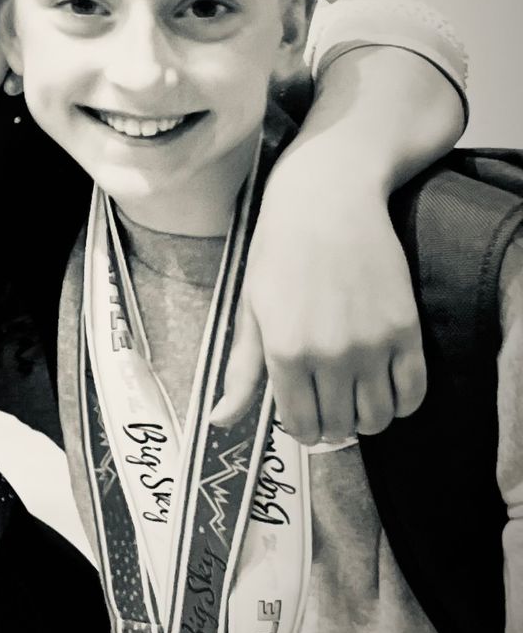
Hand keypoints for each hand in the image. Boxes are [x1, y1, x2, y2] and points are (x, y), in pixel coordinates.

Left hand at [212, 158, 425, 442]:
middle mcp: (328, 354)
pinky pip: (413, 394)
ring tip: (355, 397)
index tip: (303, 417)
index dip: (302, 429)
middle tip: (328, 405)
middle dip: (331, 425)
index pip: (300, 425)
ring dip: (366, 419)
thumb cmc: (279, 252)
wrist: (327, 203)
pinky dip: (401, 403)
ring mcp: (371, 344)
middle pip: (339, 427)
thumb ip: (241, 371)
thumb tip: (219, 420)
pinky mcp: (406, 331)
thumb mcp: (250, 309)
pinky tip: (386, 388)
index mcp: (283, 351)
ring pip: (377, 419)